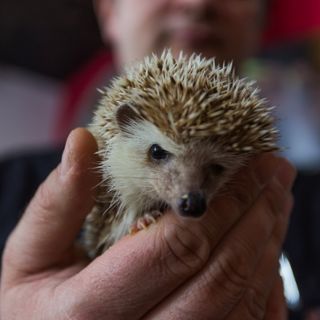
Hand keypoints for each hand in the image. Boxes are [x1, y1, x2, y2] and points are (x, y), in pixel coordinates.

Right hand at [0, 128, 295, 319]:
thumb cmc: (35, 304)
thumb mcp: (31, 254)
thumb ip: (57, 202)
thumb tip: (82, 142)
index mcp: (88, 314)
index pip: (175, 249)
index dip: (220, 204)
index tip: (248, 164)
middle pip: (220, 279)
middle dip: (256, 218)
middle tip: (275, 174)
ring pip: (240, 305)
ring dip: (267, 246)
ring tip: (278, 201)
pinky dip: (265, 285)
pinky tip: (268, 249)